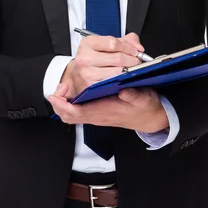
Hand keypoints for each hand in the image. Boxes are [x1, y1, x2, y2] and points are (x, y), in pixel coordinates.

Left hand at [48, 83, 168, 132]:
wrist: (151, 117)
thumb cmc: (146, 108)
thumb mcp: (144, 99)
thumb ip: (134, 95)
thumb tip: (124, 91)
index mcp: (106, 112)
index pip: (79, 113)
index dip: (64, 105)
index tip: (57, 95)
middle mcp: (99, 115)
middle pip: (70, 115)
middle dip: (59, 104)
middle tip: (56, 90)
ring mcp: (97, 114)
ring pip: (73, 114)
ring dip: (63, 103)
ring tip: (61, 89)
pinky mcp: (99, 111)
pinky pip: (79, 111)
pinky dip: (71, 103)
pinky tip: (72, 92)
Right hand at [61, 32, 144, 98]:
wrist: (77, 75)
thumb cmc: (94, 59)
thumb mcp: (105, 44)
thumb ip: (125, 41)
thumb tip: (138, 48)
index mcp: (87, 43)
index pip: (113, 43)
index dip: (127, 47)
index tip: (135, 51)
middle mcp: (84, 58)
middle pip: (117, 58)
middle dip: (132, 60)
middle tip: (137, 62)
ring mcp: (86, 73)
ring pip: (117, 72)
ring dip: (129, 71)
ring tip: (133, 70)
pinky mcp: (90, 86)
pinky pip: (112, 83)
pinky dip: (121, 81)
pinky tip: (124, 78)